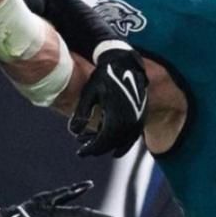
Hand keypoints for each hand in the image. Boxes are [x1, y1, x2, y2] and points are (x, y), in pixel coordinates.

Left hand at [71, 42, 148, 156]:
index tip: (80, 153)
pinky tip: (116, 148)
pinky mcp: (142, 117)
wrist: (125, 63)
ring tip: (96, 147)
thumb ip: (81, 114)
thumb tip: (74, 132)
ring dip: (109, 147)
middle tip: (84, 151)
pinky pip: (133, 137)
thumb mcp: (89, 94)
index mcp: (116, 118)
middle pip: (112, 145)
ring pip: (123, 143)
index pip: (102, 143)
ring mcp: (138, 120)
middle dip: (97, 149)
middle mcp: (129, 123)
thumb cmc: (104, 76)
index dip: (90, 150)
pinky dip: (123, 144)